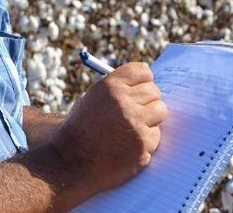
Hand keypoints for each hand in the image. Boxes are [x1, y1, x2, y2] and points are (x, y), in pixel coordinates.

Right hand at [50, 62, 167, 196]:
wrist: (71, 161)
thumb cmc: (82, 128)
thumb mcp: (92, 98)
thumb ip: (118, 89)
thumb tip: (146, 84)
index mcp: (110, 85)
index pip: (142, 71)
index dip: (143, 80)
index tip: (140, 87)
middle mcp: (124, 101)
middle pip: (154, 91)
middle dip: (146, 100)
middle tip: (136, 111)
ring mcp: (135, 123)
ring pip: (160, 110)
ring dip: (151, 118)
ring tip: (133, 127)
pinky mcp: (143, 144)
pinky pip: (156, 134)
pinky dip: (146, 140)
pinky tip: (128, 145)